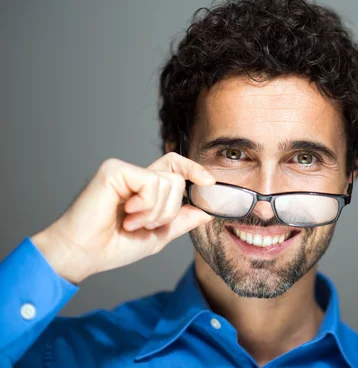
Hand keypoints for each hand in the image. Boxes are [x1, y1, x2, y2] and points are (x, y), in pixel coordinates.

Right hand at [31, 152, 214, 283]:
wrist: (84, 254)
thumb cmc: (113, 246)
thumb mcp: (158, 234)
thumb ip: (182, 220)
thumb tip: (207, 212)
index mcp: (144, 187)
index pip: (175, 166)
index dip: (194, 170)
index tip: (210, 182)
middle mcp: (135, 175)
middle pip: (177, 179)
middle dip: (169, 210)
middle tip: (145, 225)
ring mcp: (124, 170)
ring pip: (168, 183)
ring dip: (156, 212)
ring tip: (131, 222)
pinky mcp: (115, 170)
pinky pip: (151, 183)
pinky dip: (146, 205)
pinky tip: (126, 214)